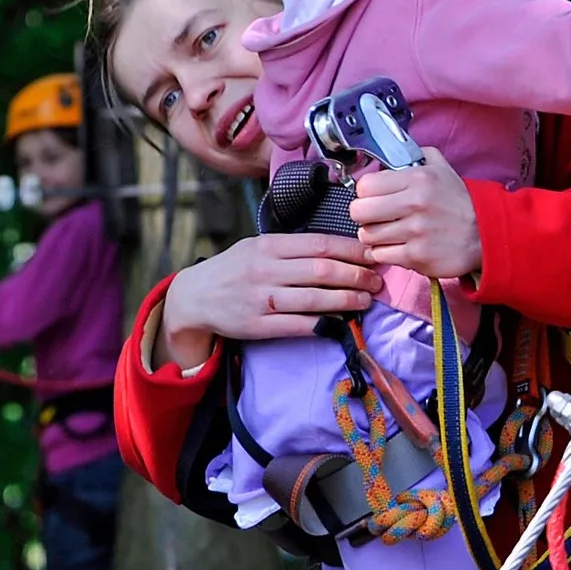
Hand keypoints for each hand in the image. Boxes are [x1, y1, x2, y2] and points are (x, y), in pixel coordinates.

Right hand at [157, 233, 380, 368]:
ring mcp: (260, 299)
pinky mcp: (256, 325)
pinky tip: (341, 321)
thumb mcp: (258, 247)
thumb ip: (294, 247)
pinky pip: (298, 325)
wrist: (193, 297)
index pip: (320, 244)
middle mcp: (264, 270)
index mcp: (268, 246)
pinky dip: (323, 323)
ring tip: (366, 300)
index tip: (373, 255)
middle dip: (356, 276)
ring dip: (347, 300)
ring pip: (314, 299)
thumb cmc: (236, 269)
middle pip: (322, 271)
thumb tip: (342, 249)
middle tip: (376, 281)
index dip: (352, 250)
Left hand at [350, 147, 485, 278]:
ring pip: (367, 236)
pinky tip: (399, 247)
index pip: (365, 185)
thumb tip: (390, 154)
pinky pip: (380, 255)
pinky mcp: (416, 256)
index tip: (375, 198)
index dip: (367, 193)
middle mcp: (414, 203)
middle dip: (364, 215)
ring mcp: (415, 231)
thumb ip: (417, 156)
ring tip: (391, 233)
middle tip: (376, 218)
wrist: (487, 234)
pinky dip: (386, 253)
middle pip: (358, 211)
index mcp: (418, 178)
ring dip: (376, 236)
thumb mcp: (443, 169)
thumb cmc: (460, 203)